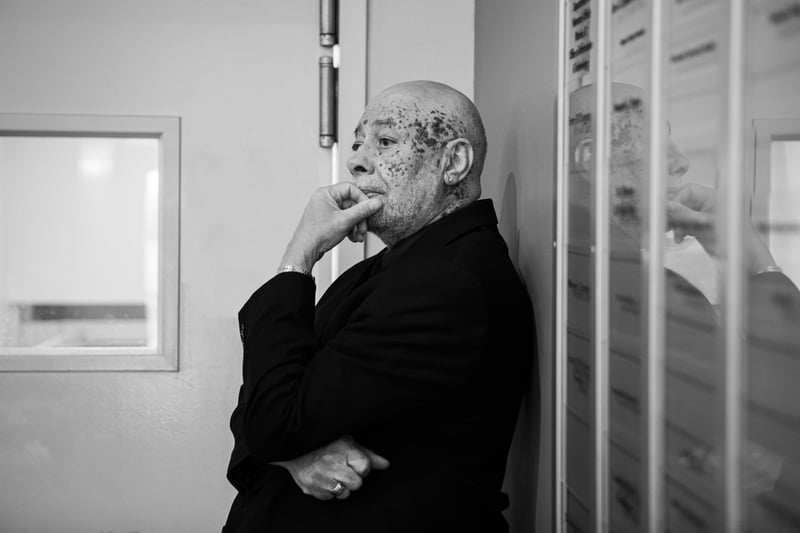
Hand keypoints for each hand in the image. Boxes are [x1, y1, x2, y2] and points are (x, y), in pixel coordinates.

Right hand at [272, 435, 389, 500]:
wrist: (296, 448)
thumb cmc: (327, 445)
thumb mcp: (348, 444)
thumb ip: (368, 455)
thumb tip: (386, 464)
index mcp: (343, 449)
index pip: (365, 467)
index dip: (362, 467)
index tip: (355, 463)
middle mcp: (331, 463)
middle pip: (356, 484)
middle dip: (353, 479)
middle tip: (343, 470)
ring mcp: (320, 477)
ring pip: (344, 494)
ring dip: (341, 487)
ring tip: (333, 474)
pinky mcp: (310, 487)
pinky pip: (329, 498)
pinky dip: (328, 491)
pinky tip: (323, 479)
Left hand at [280, 183, 382, 271]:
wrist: (305, 251)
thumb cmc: (316, 235)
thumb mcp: (345, 221)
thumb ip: (362, 210)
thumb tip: (375, 203)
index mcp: (326, 194)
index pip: (351, 189)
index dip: (362, 199)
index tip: (369, 208)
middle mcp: (325, 200)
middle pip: (351, 203)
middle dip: (360, 217)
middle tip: (363, 227)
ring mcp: (326, 211)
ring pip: (349, 213)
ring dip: (356, 225)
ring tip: (358, 235)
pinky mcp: (328, 221)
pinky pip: (344, 220)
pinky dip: (350, 228)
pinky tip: (352, 237)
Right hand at [667, 182, 778, 273]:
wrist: (741, 256)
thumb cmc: (731, 238)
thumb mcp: (704, 224)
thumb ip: (684, 214)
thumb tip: (668, 205)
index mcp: (713, 197)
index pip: (688, 191)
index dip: (676, 200)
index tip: (668, 211)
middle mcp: (708, 203)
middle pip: (683, 202)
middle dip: (673, 213)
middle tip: (665, 222)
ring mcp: (704, 214)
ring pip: (682, 214)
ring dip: (675, 224)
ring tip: (674, 233)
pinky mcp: (701, 225)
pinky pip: (685, 223)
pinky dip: (680, 230)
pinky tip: (679, 238)